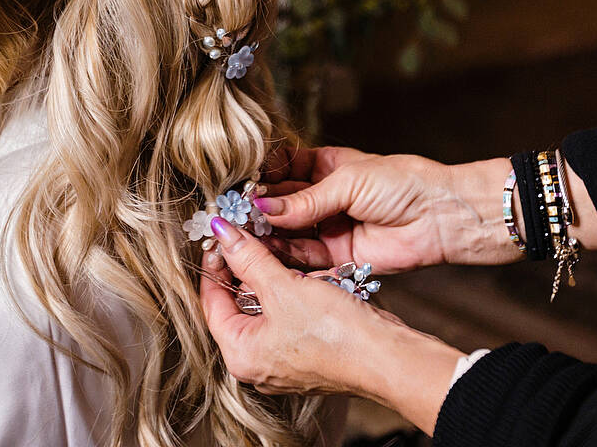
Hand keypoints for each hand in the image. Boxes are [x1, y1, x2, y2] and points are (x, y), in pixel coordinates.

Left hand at [200, 216, 461, 435]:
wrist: (385, 357)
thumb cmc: (335, 333)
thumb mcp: (284, 287)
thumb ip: (249, 258)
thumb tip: (222, 233)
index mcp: (240, 354)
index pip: (211, 302)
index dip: (215, 264)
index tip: (222, 236)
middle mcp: (256, 363)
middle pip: (238, 305)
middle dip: (246, 269)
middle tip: (250, 236)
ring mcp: (282, 361)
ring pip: (266, 308)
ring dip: (271, 278)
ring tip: (279, 251)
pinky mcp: (306, 354)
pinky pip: (289, 316)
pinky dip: (292, 293)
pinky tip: (303, 274)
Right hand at [256, 147, 515, 272]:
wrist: (440, 216)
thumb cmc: (403, 183)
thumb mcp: (348, 181)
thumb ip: (305, 199)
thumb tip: (264, 206)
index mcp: (326, 166)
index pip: (283, 169)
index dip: (262, 176)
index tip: (240, 183)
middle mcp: (325, 197)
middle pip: (282, 203)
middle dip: (259, 208)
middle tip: (234, 214)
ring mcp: (331, 226)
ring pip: (289, 232)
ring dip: (268, 234)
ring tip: (244, 235)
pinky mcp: (339, 256)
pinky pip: (305, 258)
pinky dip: (285, 256)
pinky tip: (266, 252)